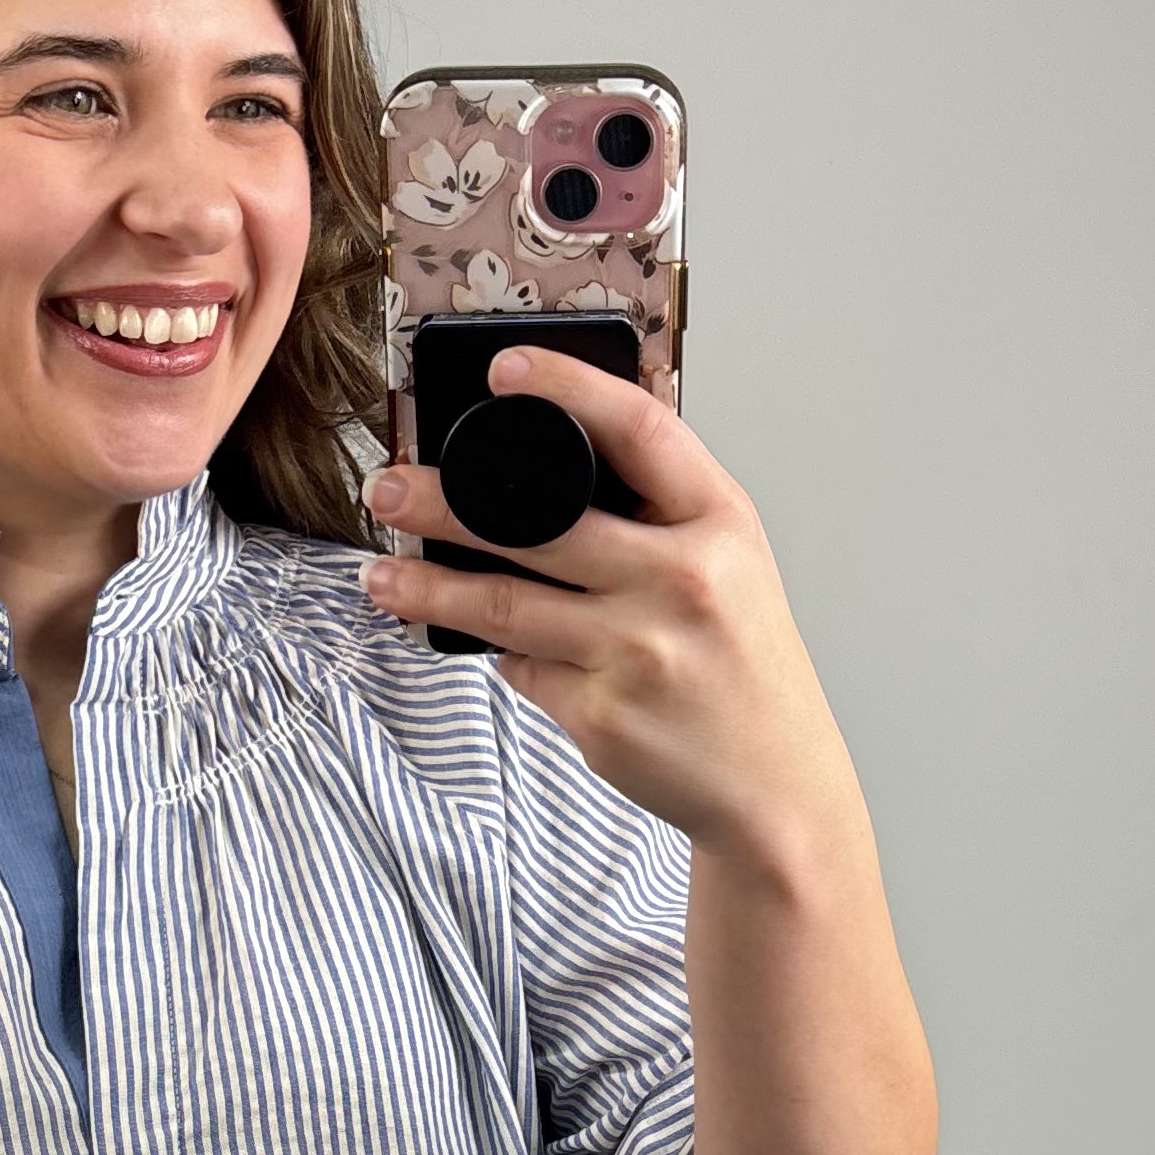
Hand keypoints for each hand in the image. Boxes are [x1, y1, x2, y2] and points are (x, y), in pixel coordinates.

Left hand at [359, 345, 866, 880]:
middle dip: (444, 503)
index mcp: (720, 523)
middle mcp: (682, 579)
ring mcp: (638, 650)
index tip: (505, 369)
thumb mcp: (730, 567)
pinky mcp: (601, 714)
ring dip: (427, 589)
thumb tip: (542, 479)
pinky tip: (486, 647)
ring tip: (379, 576)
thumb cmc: (742, 667)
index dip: (568, 388)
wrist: (775, 785)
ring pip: (503, 604)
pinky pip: (521, 668)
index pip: (640, 429)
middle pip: (539, 522)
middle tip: (386, 487)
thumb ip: (658, 518)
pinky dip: (502, 655)